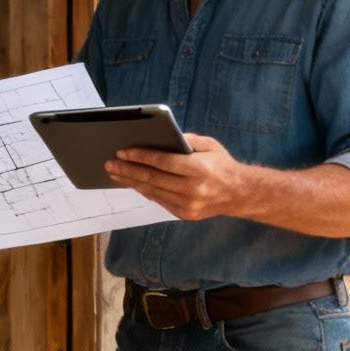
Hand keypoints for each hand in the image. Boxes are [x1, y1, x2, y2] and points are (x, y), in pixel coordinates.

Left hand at [104, 133, 249, 221]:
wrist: (239, 194)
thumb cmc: (222, 165)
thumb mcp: (209, 145)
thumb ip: (187, 140)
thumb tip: (160, 137)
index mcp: (198, 169)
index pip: (162, 162)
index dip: (140, 156)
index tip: (122, 151)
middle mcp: (192, 189)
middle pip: (152, 178)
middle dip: (128, 170)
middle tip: (110, 163)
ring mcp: (188, 204)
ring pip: (152, 191)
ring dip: (131, 182)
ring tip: (116, 173)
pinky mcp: (184, 213)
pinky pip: (159, 200)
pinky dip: (144, 191)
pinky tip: (133, 183)